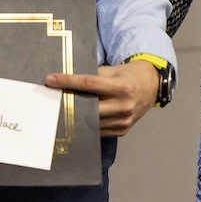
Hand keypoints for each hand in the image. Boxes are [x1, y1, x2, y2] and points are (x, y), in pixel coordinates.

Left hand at [44, 60, 159, 136]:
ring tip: (61, 109)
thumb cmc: (128, 76)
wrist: (150, 87)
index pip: (88, 83)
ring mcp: (123, 121)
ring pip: (92, 122)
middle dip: (69, 103)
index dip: (67, 81)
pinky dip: (88, 124)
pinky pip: (99, 130)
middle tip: (52, 98)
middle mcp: (123, 105)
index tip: (50, 79)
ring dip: (76, 116)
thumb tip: (68, 80)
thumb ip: (94, 76)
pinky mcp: (122, 131)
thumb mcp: (113, 70)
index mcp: (121, 87)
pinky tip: (78, 118)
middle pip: (88, 107)